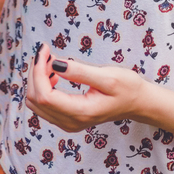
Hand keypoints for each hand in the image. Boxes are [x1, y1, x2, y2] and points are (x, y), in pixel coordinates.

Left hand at [24, 46, 148, 132]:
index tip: (44, 50)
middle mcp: (71, 122)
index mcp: (81, 112)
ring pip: (35, 103)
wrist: (137, 103)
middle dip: (35, 73)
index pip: (44, 95)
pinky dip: (42, 87)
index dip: (38, 71)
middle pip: (35, 99)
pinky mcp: (67, 119)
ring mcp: (67, 123)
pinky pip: (43, 105)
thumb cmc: (127, 87)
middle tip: (46, 53)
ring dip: (37, 80)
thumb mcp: (107, 76)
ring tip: (50, 62)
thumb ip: (79, 71)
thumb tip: (54, 64)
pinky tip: (54, 75)